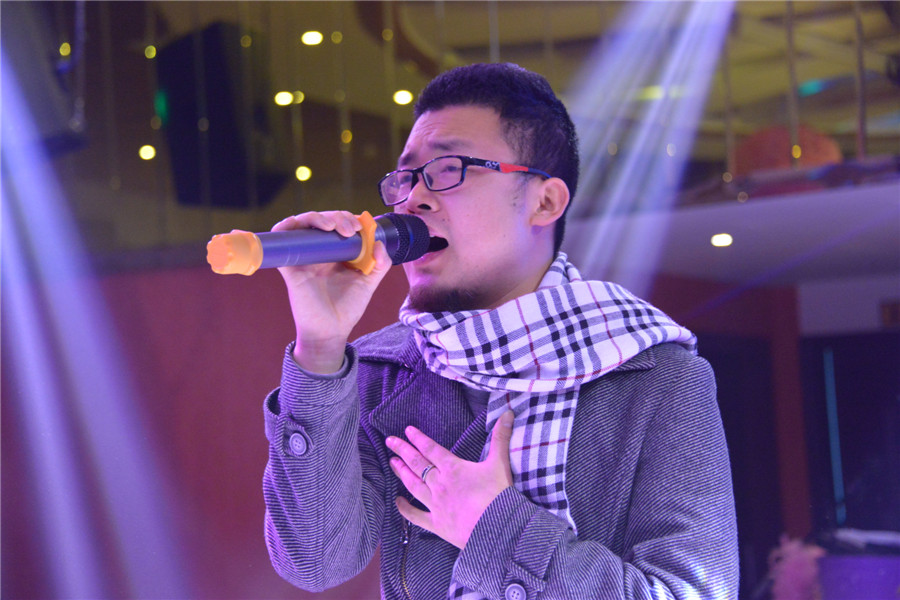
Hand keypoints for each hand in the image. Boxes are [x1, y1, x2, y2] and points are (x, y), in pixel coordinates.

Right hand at [273, 211, 391, 373]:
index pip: (337, 224)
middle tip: (349, 230)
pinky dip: (285, 226)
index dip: (347, 218)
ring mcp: (303, 257)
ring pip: (302, 224)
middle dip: (337, 217)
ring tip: (333, 227)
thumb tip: (380, 243)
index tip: (359, 227)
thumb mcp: (369, 282)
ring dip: (316, 217)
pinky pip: (282, 241)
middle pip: (321, 220)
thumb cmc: (347, 308)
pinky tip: (298, 224)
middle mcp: (318, 251)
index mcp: (335, 252)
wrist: (331, 330)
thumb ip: (380, 264)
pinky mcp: (291, 266)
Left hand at [386, 411, 514, 548]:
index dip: (418, 438)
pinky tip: (397, 502)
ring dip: (402, 473)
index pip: (431, 449)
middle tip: (390, 441)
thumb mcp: (500, 463)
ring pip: (413, 485)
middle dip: (403, 451)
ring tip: (392, 463)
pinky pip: (415, 516)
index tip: (407, 431)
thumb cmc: (498, 495)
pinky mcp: (436, 524)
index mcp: (453, 468)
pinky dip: (404, 509)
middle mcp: (439, 484)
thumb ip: (501, 437)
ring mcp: (435, 504)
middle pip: (417, 464)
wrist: (497, 528)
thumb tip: (508, 413)